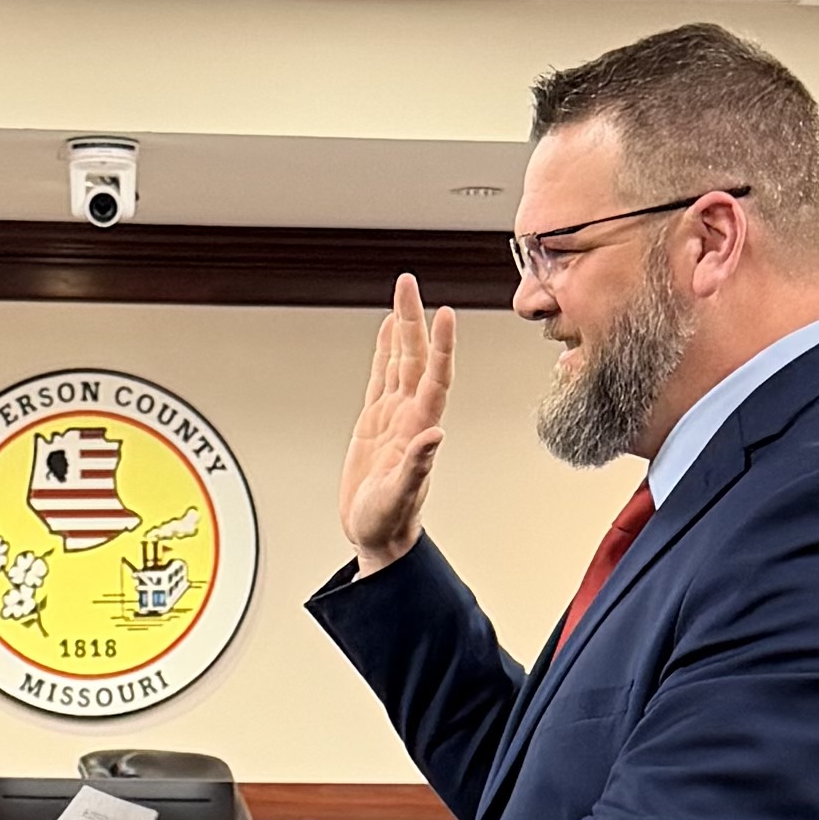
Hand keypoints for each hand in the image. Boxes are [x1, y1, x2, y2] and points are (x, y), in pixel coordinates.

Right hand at [338, 271, 455, 576]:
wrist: (378, 536)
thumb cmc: (389, 522)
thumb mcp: (400, 496)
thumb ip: (417, 466)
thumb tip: (433, 435)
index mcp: (419, 428)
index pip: (434, 377)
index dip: (441, 346)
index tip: (443, 314)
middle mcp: (410, 415)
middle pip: (414, 357)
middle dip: (412, 319)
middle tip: (407, 283)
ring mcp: (393, 416)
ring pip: (398, 361)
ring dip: (400, 327)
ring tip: (401, 293)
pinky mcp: (375, 422)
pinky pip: (381, 377)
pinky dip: (384, 351)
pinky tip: (386, 330)